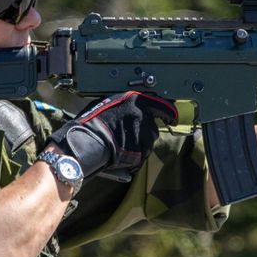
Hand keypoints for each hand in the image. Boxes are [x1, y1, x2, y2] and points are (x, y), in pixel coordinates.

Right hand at [46, 91, 178, 176]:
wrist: (85, 142)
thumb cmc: (91, 122)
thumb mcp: (108, 102)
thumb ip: (125, 104)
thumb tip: (132, 107)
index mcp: (136, 100)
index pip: (162, 105)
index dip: (168, 113)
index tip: (171, 117)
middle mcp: (143, 116)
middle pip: (153, 126)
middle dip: (144, 131)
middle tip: (127, 136)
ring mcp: (143, 134)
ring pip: (148, 141)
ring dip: (139, 143)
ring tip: (121, 145)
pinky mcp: (141, 151)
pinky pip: (142, 155)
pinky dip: (134, 156)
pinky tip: (120, 153)